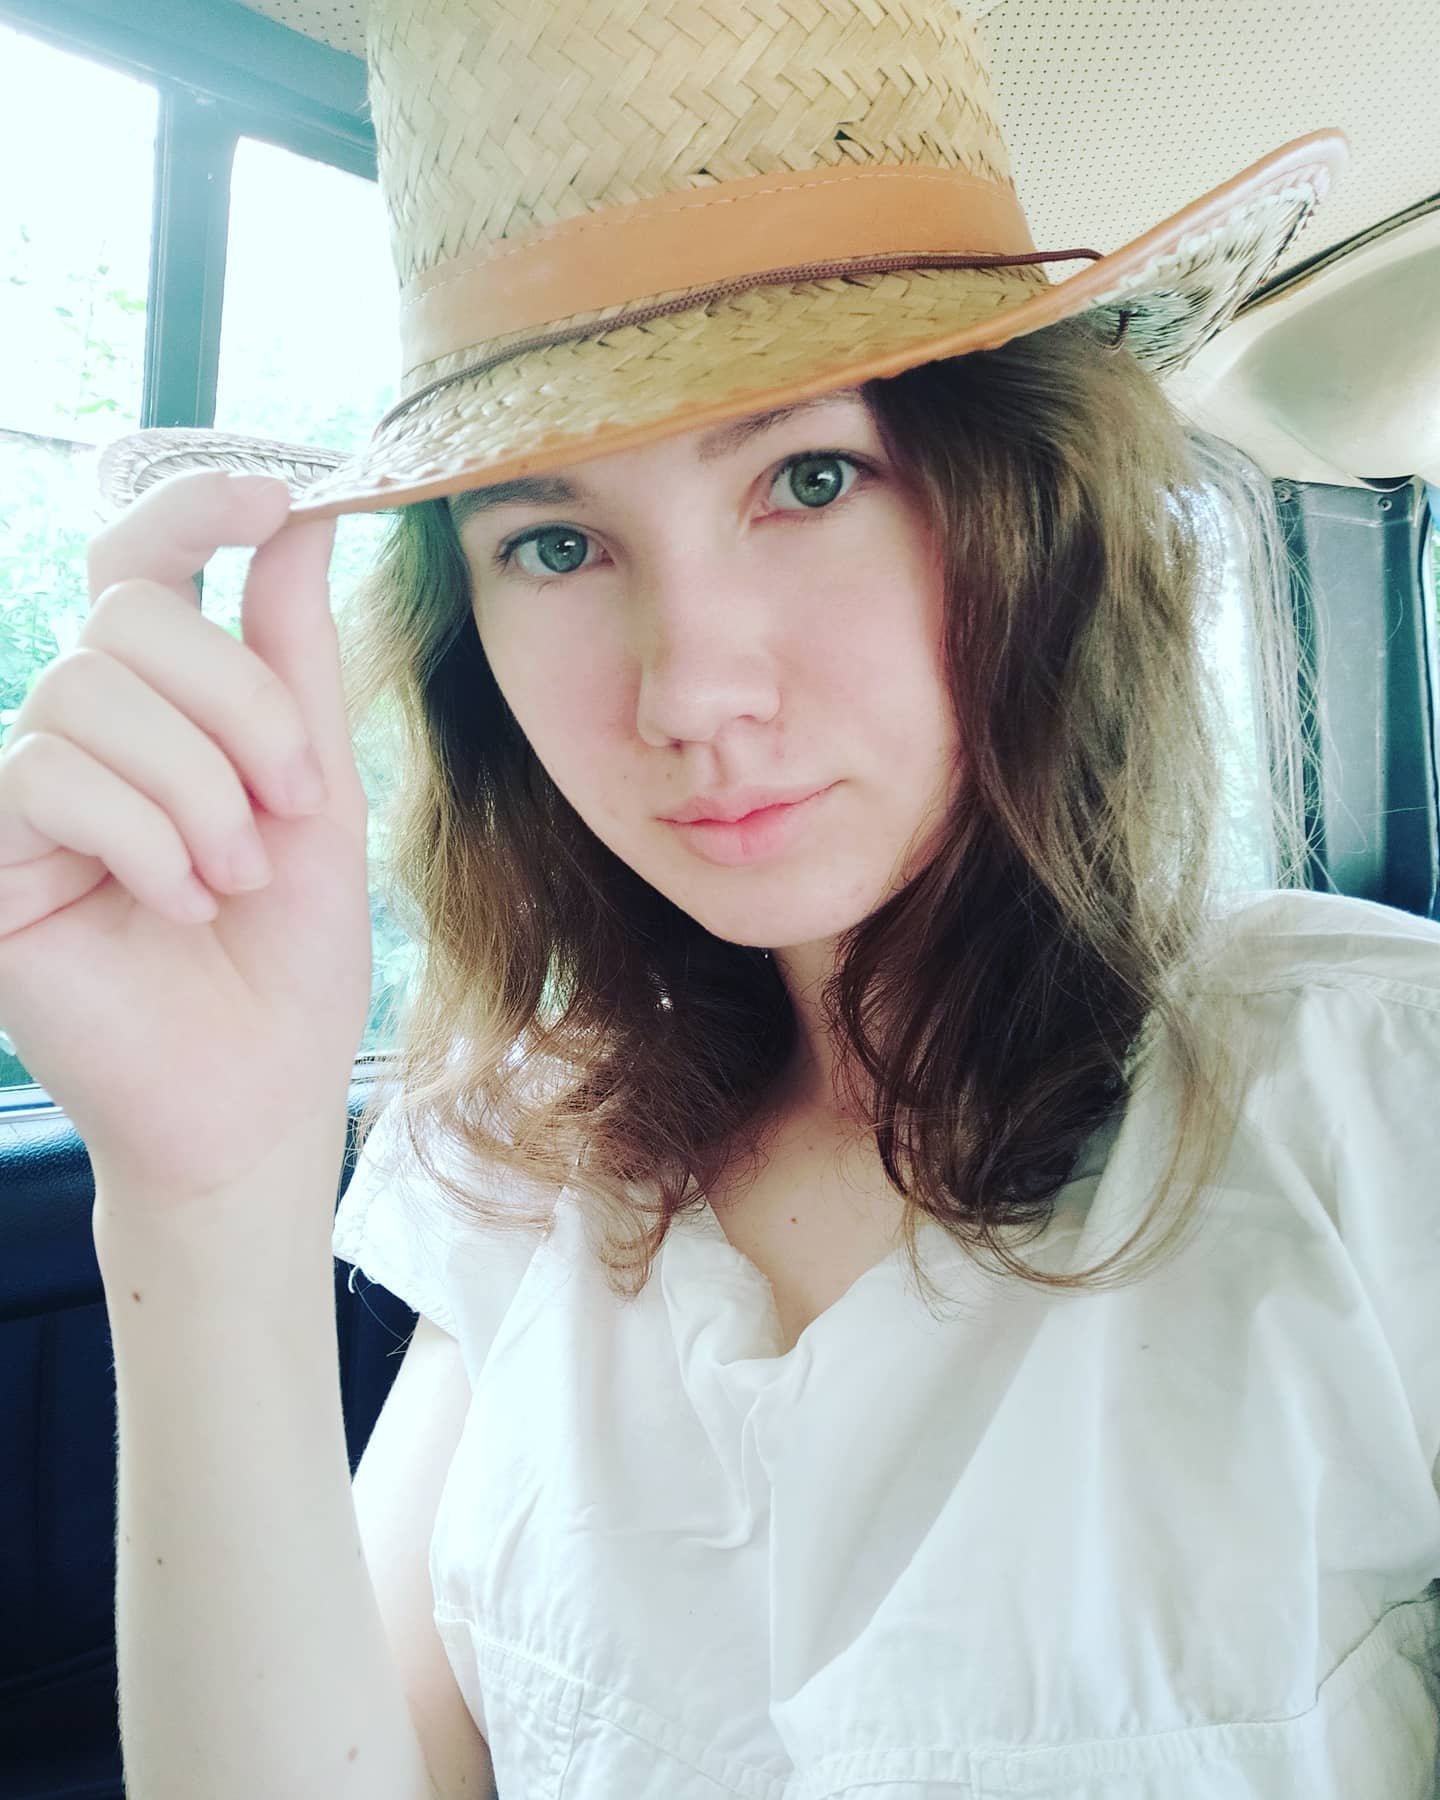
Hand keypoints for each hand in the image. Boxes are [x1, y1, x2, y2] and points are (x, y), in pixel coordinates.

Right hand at [0, 472, 374, 1211]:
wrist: (255, 1093)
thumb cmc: (290, 954)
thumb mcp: (316, 793)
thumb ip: (293, 660)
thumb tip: (300, 514)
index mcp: (165, 709)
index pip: (142, 563)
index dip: (193, 508)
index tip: (272, 493)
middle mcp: (83, 733)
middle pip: (128, 616)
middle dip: (237, 707)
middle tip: (291, 806)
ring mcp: (24, 791)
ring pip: (88, 693)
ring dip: (196, 789)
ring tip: (233, 879)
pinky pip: (44, 776)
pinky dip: (141, 837)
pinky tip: (179, 903)